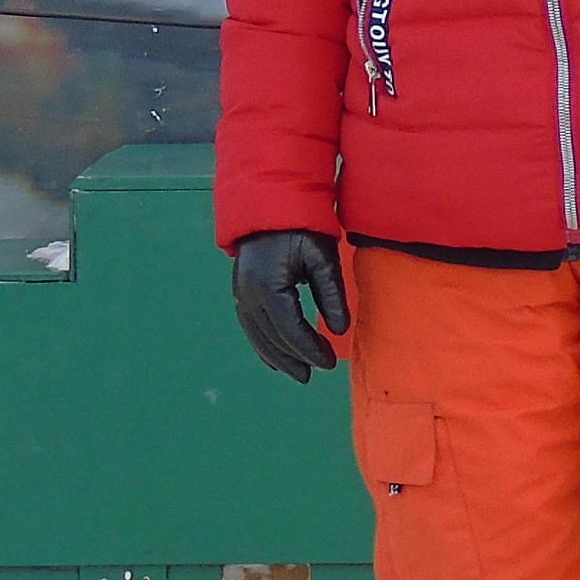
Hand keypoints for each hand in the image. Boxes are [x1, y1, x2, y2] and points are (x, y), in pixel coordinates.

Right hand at [232, 230, 350, 382]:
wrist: (270, 205)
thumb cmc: (301, 228)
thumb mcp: (322, 257)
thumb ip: (331, 294)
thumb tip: (339, 331)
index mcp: (269, 287)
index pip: (290, 330)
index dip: (310, 350)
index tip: (329, 364)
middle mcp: (249, 295)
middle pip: (272, 338)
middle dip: (295, 359)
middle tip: (317, 373)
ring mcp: (241, 293)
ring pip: (257, 336)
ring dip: (277, 358)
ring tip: (297, 374)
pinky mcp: (241, 291)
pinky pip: (250, 326)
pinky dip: (262, 345)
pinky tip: (274, 358)